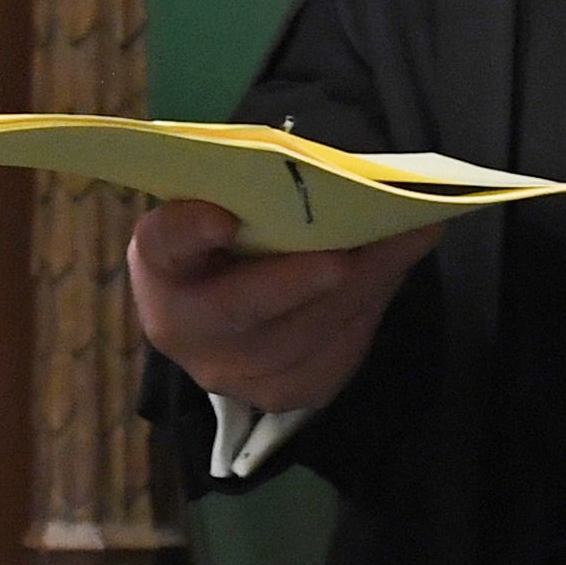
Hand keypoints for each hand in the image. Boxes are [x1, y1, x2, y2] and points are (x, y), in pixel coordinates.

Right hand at [127, 198, 440, 419]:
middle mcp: (182, 327)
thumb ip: (251, 188)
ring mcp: (228, 372)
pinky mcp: (278, 393)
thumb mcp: (220, 202)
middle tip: (346, 255)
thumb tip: (327, 171)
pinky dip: (368, 314)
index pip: (165, 244)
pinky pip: (330, 362)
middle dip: (297, 282)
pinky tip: (393, 273)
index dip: (190, 233)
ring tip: (404, 241)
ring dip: (358, 289)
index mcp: (161, 262)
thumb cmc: (227, 233)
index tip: (223, 219)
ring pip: (298, 341)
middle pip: (238, 309)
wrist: (220, 310)